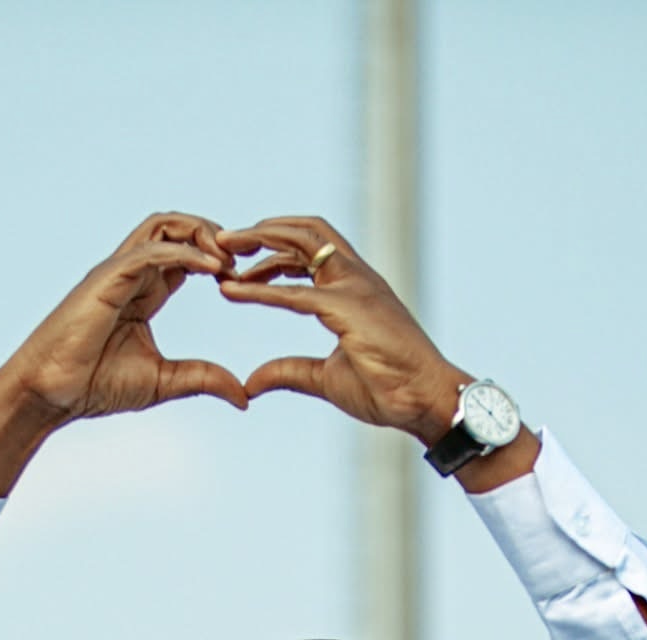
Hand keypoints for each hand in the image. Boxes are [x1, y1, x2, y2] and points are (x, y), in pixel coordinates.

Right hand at [3, 212, 249, 422]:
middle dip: (215, 234)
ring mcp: (117, 272)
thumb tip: (244, 397)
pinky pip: (150, 250)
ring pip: (163, 225)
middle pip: (177, 227)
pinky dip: (184, 252)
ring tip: (228, 260)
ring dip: (201, 233)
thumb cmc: (94, 386)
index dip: (218, 258)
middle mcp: (130, 275)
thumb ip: (203, 380)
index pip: (185, 255)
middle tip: (243, 261)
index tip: (244, 279)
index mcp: (144, 293)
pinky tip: (212, 269)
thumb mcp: (164, 381)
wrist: (50, 394)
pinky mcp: (106, 277)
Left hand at [216, 216, 466, 443]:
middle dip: (261, 231)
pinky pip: (295, 293)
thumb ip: (288, 372)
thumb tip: (251, 381)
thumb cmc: (388, 388)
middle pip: (305, 232)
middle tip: (222, 242)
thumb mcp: (325, 379)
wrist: (425, 402)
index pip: (311, 250)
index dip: (272, 250)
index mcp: (354, 289)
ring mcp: (355, 288)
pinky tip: (230, 291)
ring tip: (221, 251)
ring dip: (258, 243)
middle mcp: (356, 278)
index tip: (239, 263)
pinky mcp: (349, 310)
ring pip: (302, 244)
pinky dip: (259, 290)